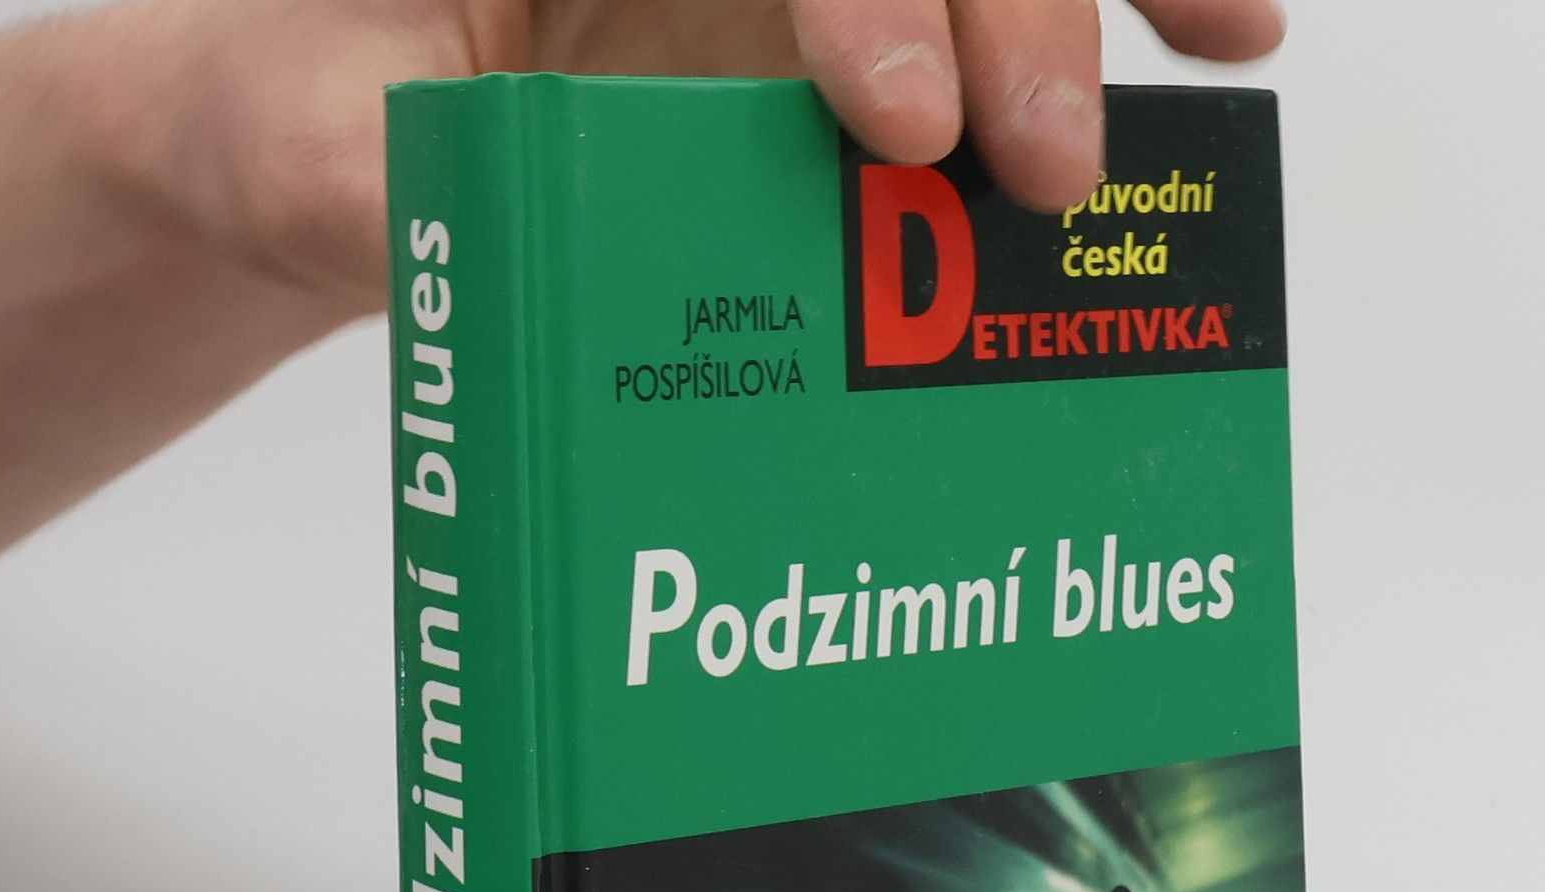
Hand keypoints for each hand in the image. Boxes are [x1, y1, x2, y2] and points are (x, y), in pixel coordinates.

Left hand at [102, 0, 1285, 318]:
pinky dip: (1110, 11)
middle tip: (1042, 167)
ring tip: (1232, 38)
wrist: (328, 123)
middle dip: (1012, 4)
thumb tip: (431, 217)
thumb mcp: (312, 141)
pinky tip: (1214, 48)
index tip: (896, 125)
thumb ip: (365, 167)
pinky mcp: (854, 23)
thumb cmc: (312, 111)